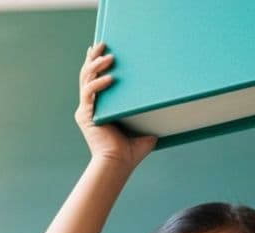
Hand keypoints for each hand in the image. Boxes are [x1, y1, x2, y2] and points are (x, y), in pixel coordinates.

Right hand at [75, 43, 155, 166]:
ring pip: (86, 79)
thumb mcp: (143, 129)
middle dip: (94, 58)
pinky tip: (110, 77)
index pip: (94, 80)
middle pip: (87, 75)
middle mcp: (89, 107)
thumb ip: (149, 118)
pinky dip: (99, 84)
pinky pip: (90, 94)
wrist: (118, 165)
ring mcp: (86, 111)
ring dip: (96, 66)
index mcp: (99, 109)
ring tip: (109, 56)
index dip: (96, 64)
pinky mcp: (86, 116)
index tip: (100, 49)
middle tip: (102, 44)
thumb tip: (167, 110)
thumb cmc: (130, 153)